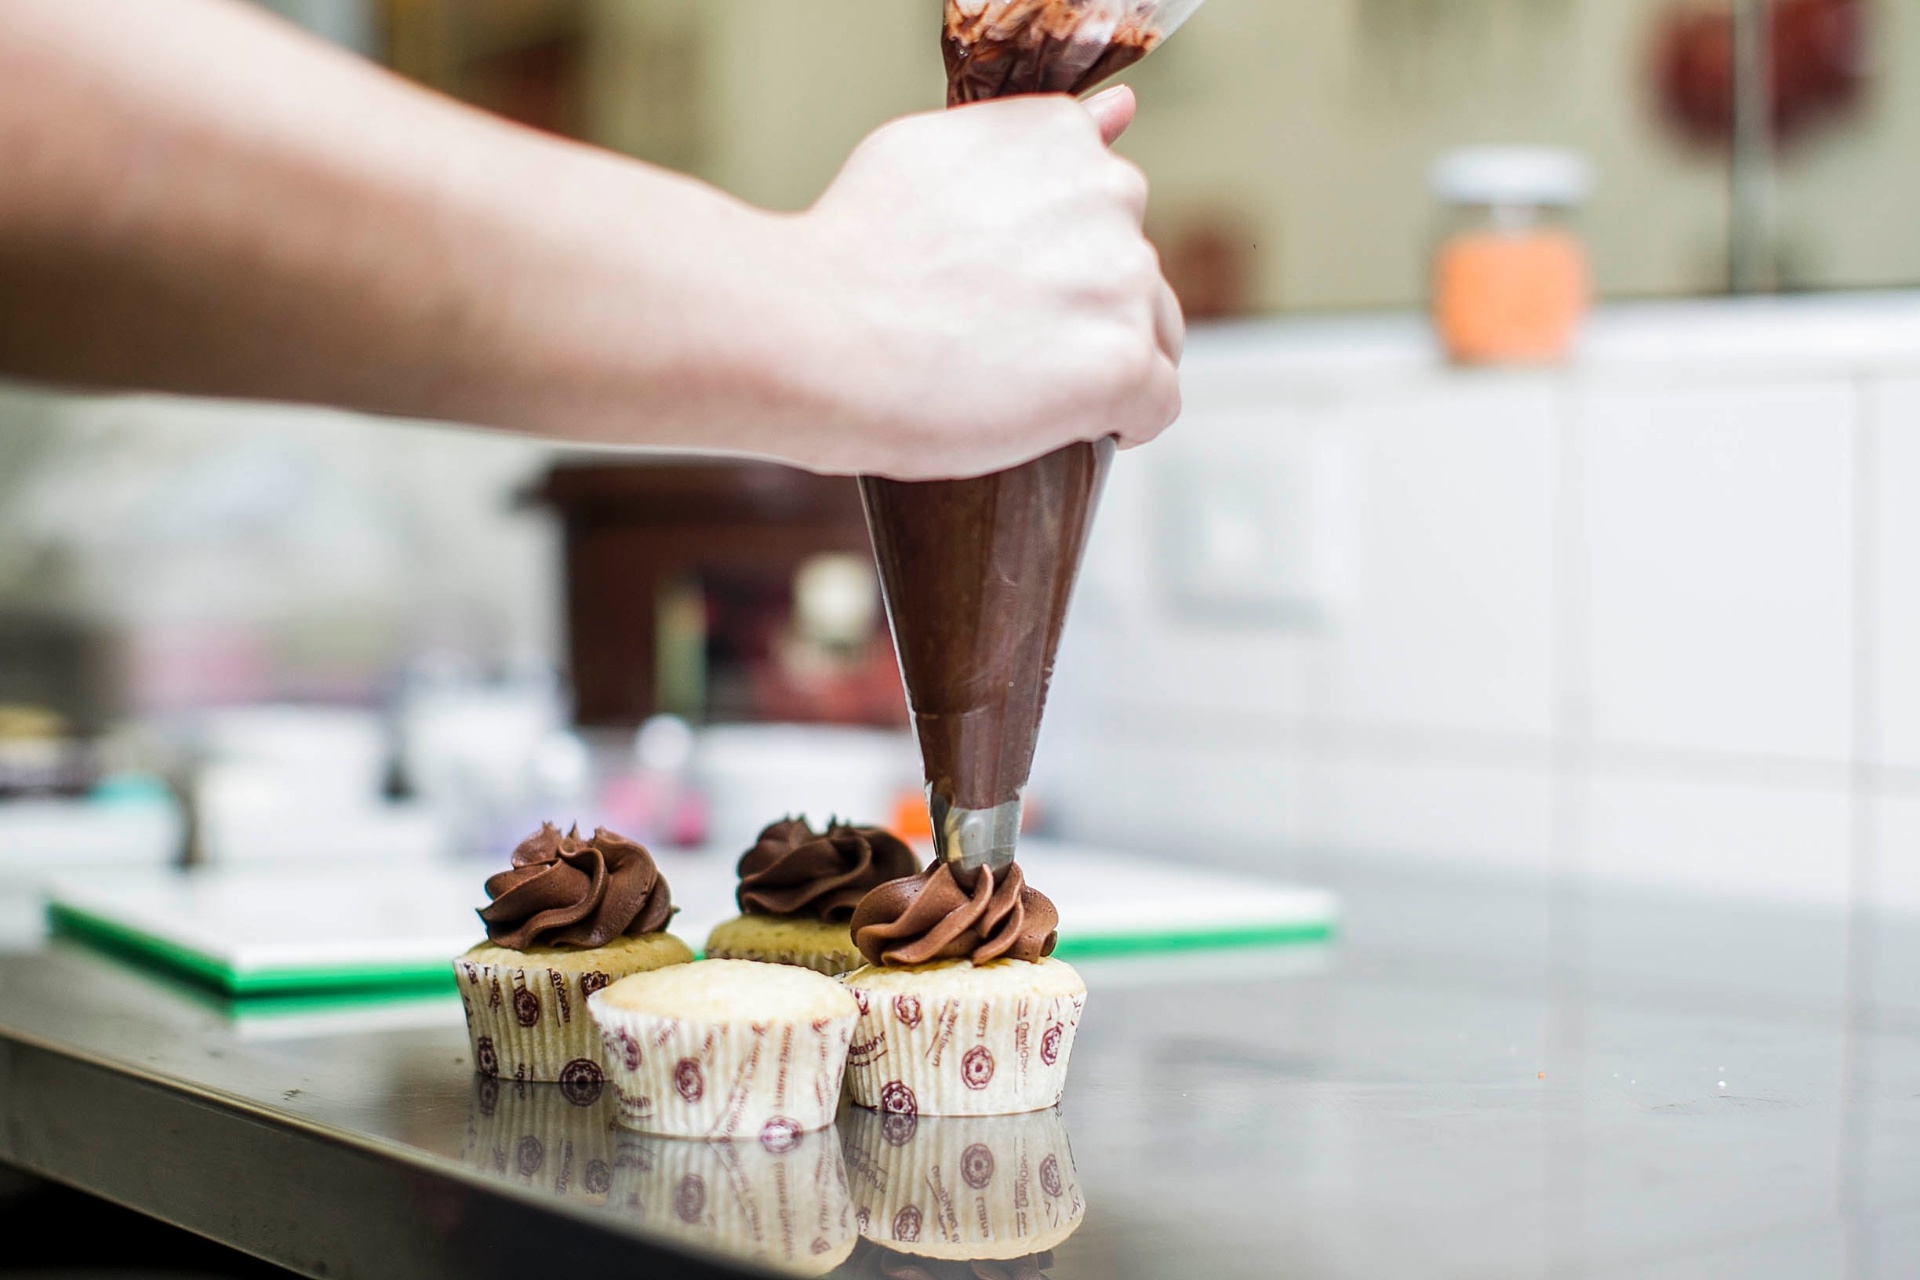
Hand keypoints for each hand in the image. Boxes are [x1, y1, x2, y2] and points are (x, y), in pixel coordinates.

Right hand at [771, 86, 1183, 479]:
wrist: (812, 334)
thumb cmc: (849, 253)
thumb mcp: (929, 151)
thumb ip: (1026, 141)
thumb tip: (1116, 114)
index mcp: (1060, 137)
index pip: (1104, 204)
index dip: (1059, 258)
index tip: (1015, 291)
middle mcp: (1107, 195)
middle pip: (1132, 270)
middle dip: (1085, 309)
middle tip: (1004, 347)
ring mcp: (1121, 281)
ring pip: (1155, 334)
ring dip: (1106, 363)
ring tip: (1026, 389)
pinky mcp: (1123, 364)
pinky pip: (1159, 402)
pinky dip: (1126, 422)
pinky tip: (1076, 428)